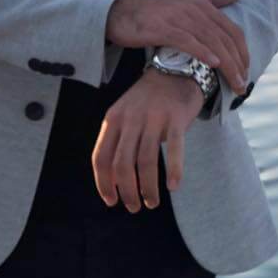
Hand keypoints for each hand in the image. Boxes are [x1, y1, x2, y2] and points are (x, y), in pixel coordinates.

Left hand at [92, 67, 204, 211]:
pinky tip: (174, 186)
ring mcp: (153, 118)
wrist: (176, 70)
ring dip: (147, 188)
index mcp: (113, 119)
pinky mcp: (176, 118)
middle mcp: (130, 118)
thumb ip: (118, 140)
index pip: (101, 158)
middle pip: (122, 164)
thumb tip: (114, 180)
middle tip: (134, 207)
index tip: (111, 201)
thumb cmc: (149, 100)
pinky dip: (174, 170)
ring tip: (152, 202)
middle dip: (127, 191)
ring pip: (146, 161)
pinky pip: (174, 149)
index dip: (104, 184)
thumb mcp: (125, 114)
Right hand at [106, 0, 248, 94]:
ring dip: (226, 64)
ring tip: (234, 81)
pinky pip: (187, 41)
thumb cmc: (159, 11)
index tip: (247, 71)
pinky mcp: (163, 28)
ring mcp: (179, 18)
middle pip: (224, 38)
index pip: (232, 30)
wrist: (124, 12)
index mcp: (204, 5)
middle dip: (237, 63)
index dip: (243, 51)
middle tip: (243, 84)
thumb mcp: (190, 1)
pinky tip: (213, 64)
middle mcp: (195, 10)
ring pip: (210, 42)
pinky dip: (202, 52)